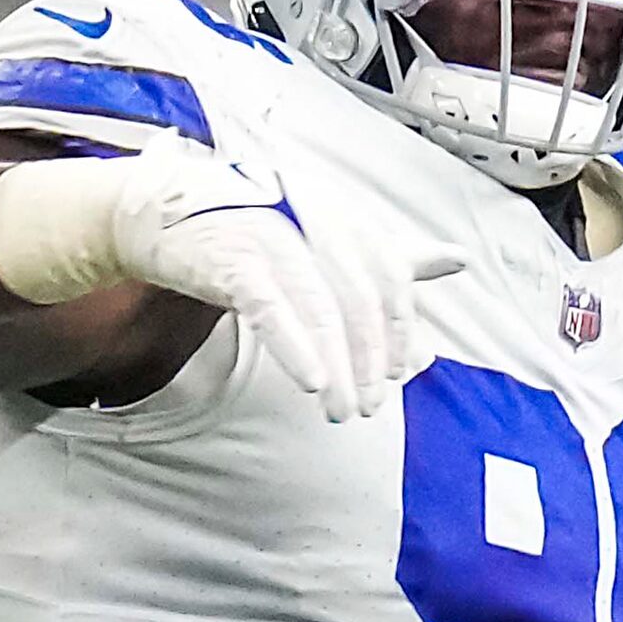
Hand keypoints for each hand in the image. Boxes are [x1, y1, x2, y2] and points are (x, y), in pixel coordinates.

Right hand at [109, 140, 461, 421]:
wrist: (163, 212)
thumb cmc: (256, 231)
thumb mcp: (327, 238)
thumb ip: (393, 255)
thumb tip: (460, 260)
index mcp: (344, 210)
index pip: (389, 274)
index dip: (400, 328)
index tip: (401, 372)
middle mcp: (313, 214)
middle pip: (360, 296)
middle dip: (371, 358)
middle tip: (371, 405)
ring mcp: (271, 233)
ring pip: (321, 307)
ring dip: (337, 368)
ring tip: (342, 411)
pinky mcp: (230, 256)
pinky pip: (272, 306)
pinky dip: (296, 346)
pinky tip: (311, 382)